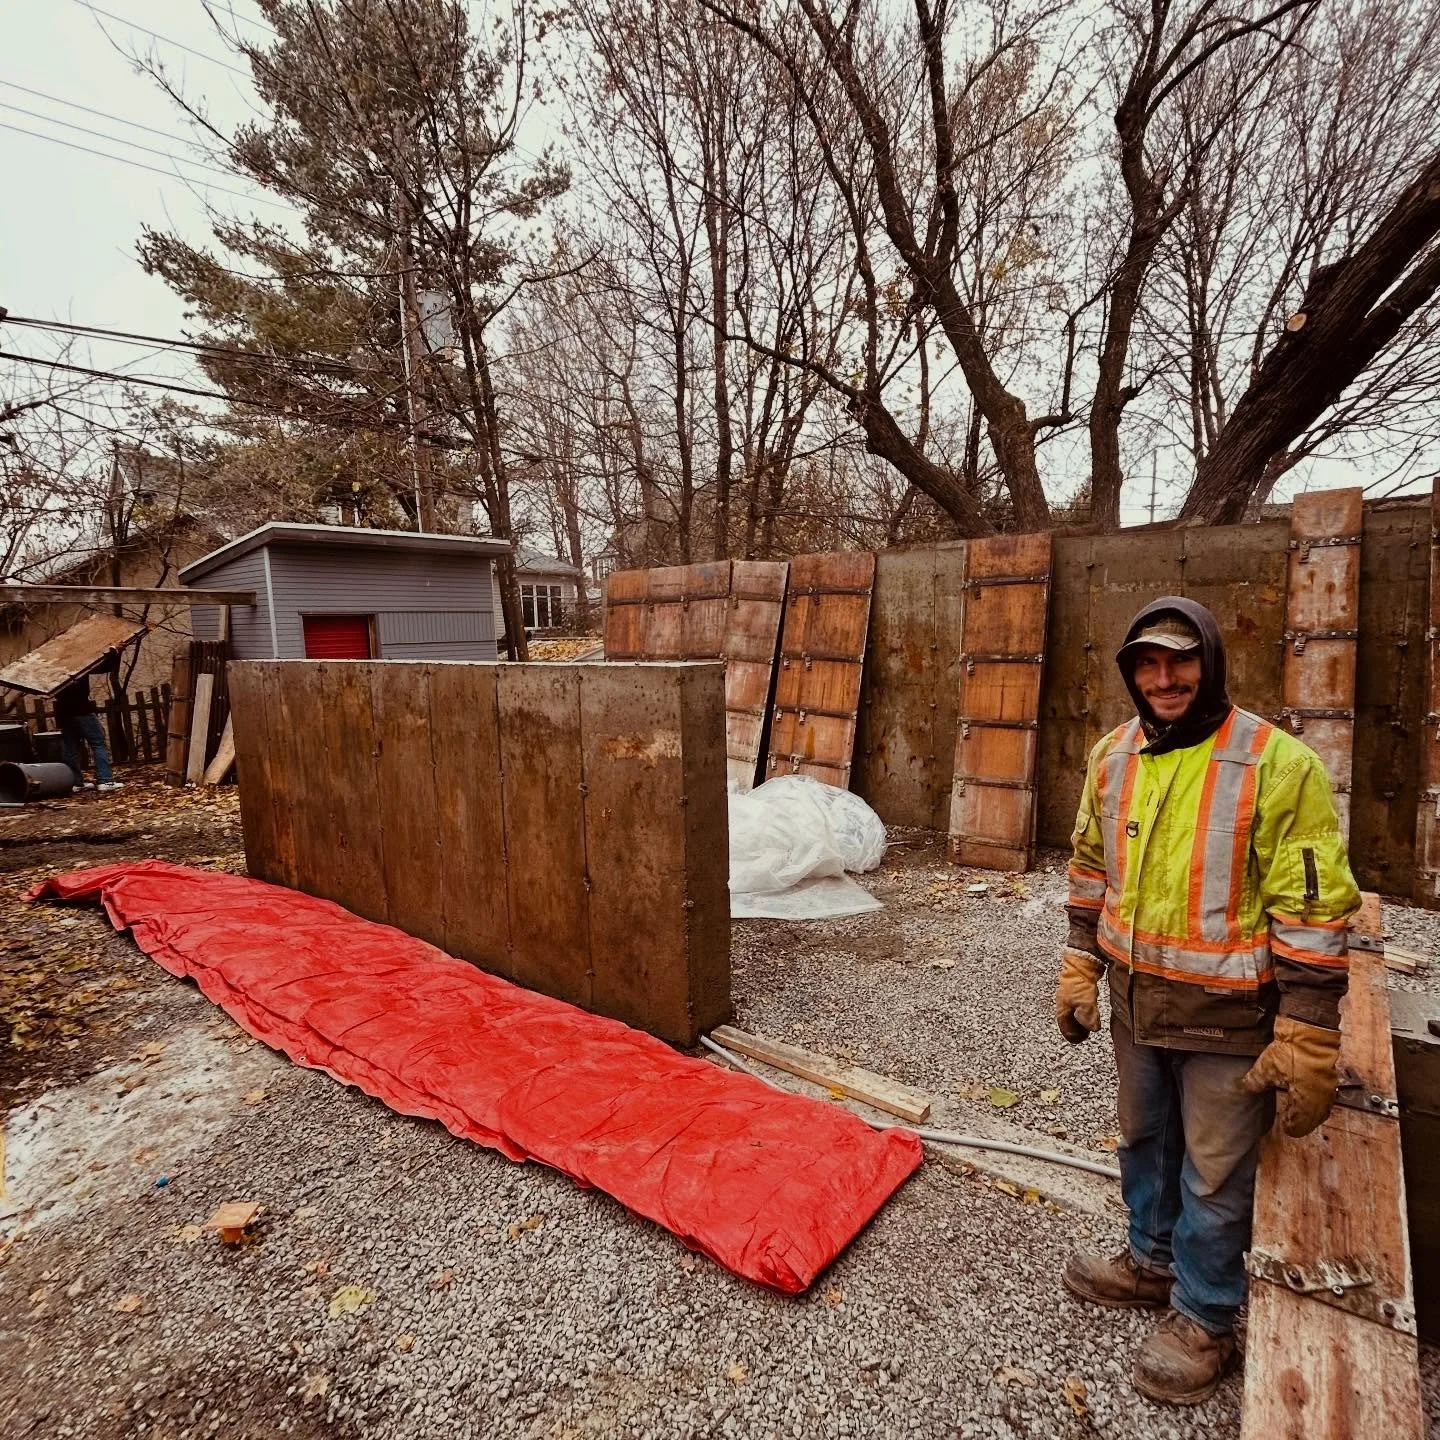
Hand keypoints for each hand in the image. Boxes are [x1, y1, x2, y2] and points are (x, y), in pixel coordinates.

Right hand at [1056, 946, 1103, 1044]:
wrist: (1081, 959)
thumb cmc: (1079, 979)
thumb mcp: (1085, 1001)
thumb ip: (1088, 1016)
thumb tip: (1092, 1028)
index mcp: (1062, 1007)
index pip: (1064, 1025)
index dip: (1071, 1034)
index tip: (1078, 1040)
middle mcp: (1064, 1001)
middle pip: (1067, 1019)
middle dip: (1074, 1028)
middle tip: (1083, 1034)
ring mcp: (1069, 993)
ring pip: (1072, 1011)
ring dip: (1078, 1019)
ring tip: (1087, 1024)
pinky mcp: (1076, 987)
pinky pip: (1078, 1003)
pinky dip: (1083, 1010)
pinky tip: (1090, 1009)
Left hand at [1240, 1016, 1341, 1136]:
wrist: (1310, 1029)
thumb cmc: (1292, 1049)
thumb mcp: (1267, 1066)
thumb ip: (1256, 1081)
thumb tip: (1246, 1088)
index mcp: (1306, 1099)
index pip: (1301, 1120)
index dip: (1293, 1126)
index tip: (1287, 1129)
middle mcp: (1321, 1097)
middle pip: (1315, 1117)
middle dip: (1304, 1123)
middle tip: (1295, 1126)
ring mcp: (1329, 1086)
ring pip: (1322, 1107)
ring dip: (1313, 1114)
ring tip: (1302, 1115)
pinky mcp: (1331, 1074)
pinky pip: (1326, 1095)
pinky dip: (1318, 1101)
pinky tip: (1311, 1098)